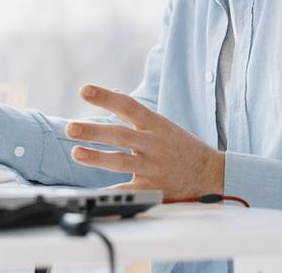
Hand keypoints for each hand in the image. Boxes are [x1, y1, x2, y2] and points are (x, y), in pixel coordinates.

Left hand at [66, 84, 224, 199]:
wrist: (211, 173)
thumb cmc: (182, 148)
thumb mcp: (164, 125)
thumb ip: (138, 116)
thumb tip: (113, 95)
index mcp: (155, 124)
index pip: (128, 105)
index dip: (105, 96)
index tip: (84, 90)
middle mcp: (153, 143)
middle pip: (120, 134)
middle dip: (93, 131)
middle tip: (70, 128)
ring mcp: (153, 166)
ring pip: (120, 161)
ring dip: (96, 157)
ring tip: (75, 153)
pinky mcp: (153, 187)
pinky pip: (129, 190)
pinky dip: (111, 192)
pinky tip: (94, 191)